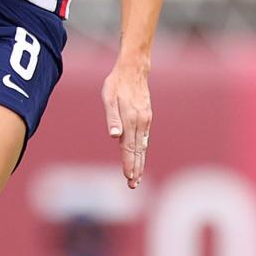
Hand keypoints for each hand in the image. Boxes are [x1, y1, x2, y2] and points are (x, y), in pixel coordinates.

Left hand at [102, 62, 152, 188]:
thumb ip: (112, 118)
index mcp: (131, 120)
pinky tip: (140, 157)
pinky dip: (142, 151)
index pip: (129, 148)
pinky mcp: (146, 118)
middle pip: (138, 151)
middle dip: (135, 169)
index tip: (128, 178)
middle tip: (133, 185)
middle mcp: (140, 123)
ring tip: (137, 177)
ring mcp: (145, 120)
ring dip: (140, 162)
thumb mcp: (109, 98)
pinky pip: (144, 138)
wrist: (134, 69)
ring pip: (143, 146)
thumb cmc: (116, 83)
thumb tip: (114, 136)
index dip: (128, 163)